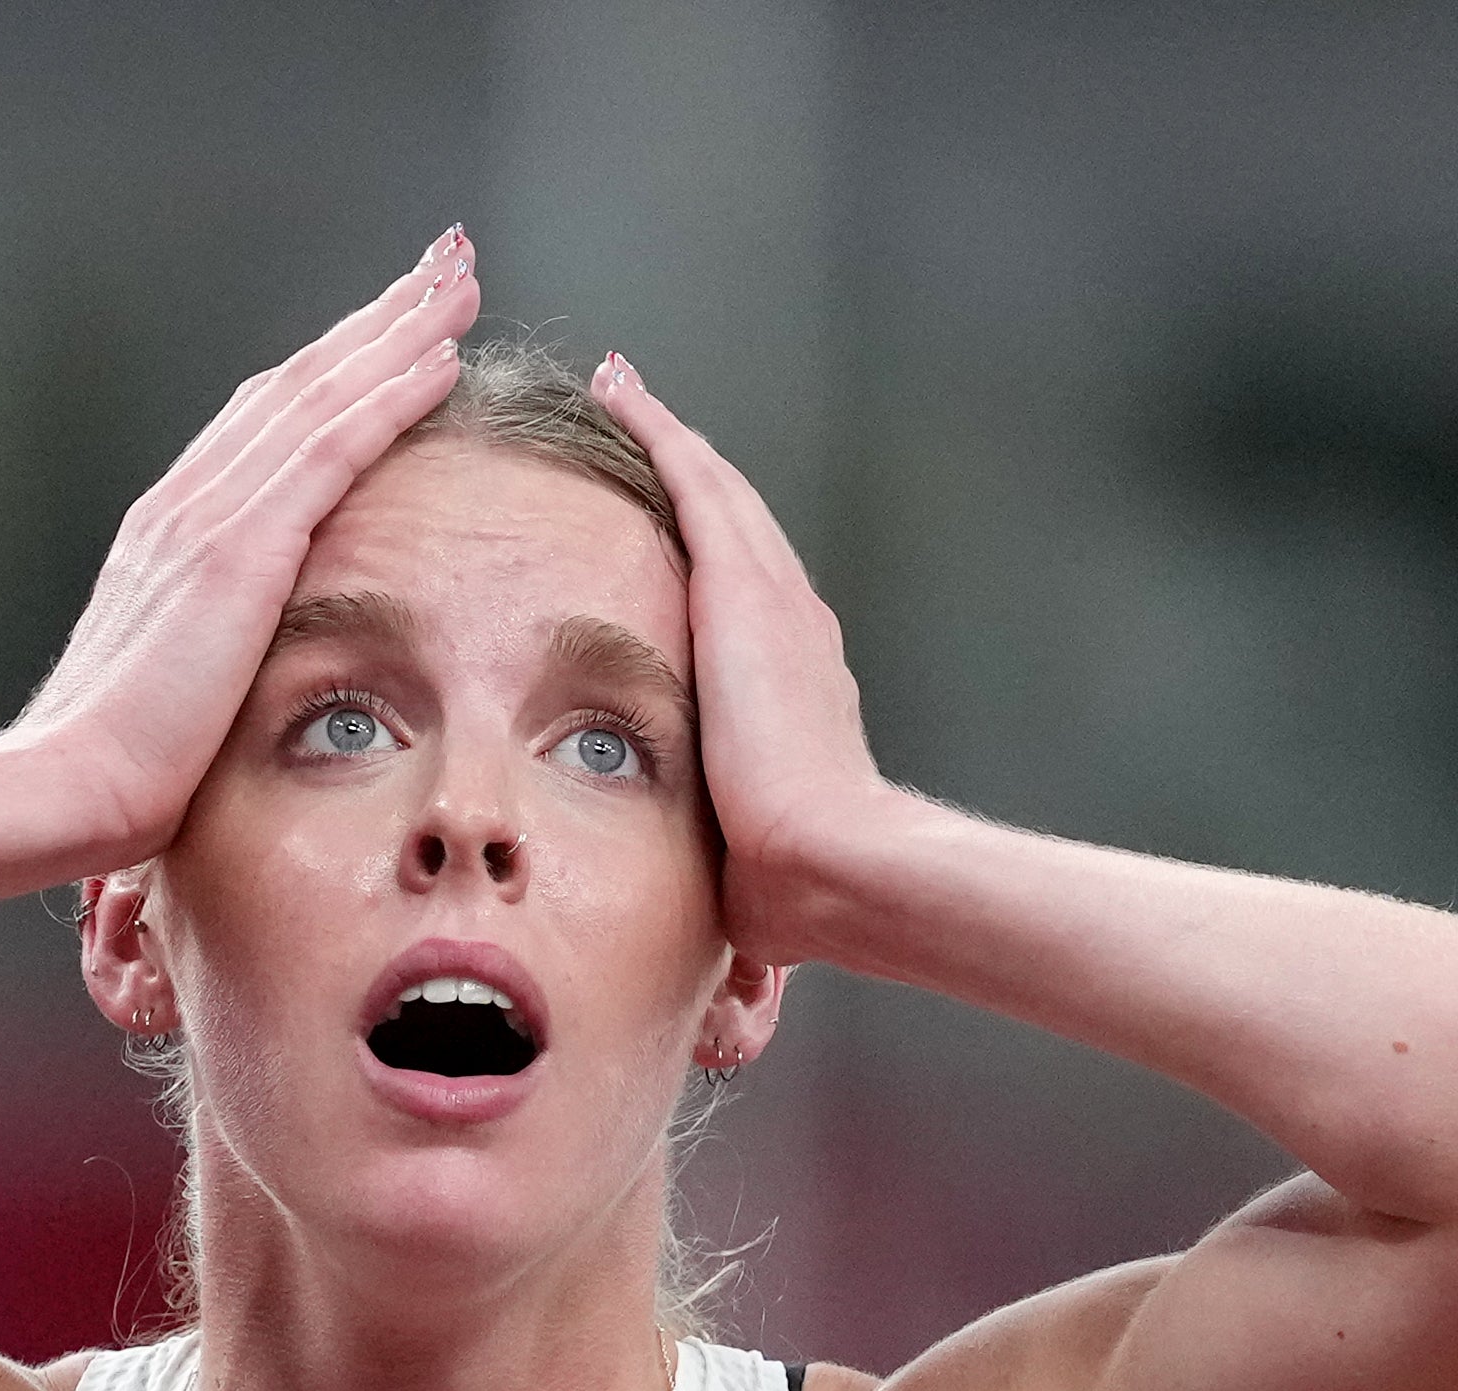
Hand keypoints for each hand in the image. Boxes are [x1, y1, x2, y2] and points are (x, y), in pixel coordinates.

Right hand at [0, 234, 476, 872]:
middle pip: (296, 381)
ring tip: (455, 284)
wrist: (62, 788)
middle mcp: (187, 502)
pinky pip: (331, 446)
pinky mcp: (240, 549)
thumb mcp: (168, 695)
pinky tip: (439, 360)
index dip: (332, 368)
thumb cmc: (109, 773)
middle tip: (440, 267)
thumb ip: (207, 656)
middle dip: (374, 319)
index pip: (265, 423)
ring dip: (395, 332)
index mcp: (169, 533)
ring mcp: (210, 516)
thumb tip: (239, 672)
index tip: (389, 331)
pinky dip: (388, 393)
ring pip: (320, 393)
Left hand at [594, 355, 907, 959]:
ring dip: (670, 438)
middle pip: (733, 527)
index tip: (674, 518)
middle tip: (638, 413)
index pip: (744, 600)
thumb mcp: (750, 860)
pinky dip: (659, 432)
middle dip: (689, 471)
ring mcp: (774, 602)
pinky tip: (621, 390)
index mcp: (795, 688)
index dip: (708, 549)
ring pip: (716, 491)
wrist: (837, 864)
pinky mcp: (744, 587)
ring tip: (622, 387)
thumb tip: (725, 937)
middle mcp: (794, 629)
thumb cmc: (799, 890)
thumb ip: (730, 859)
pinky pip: (695, 482)